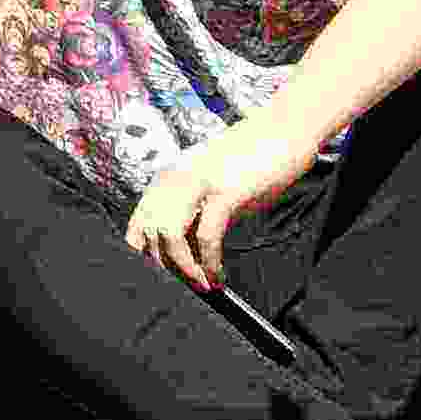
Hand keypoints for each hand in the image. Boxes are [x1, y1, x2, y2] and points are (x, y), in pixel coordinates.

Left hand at [122, 102, 322, 291]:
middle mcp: (174, 179)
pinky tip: (217, 277)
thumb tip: (186, 249)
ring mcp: (197, 184)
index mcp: (167, 177)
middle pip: (149, 232)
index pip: (138, 221)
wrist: (282, 132)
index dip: (143, 253)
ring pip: (168, 236)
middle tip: (185, 287)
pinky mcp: (224, 192)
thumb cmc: (250, 162)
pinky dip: (209, 263)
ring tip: (202, 285)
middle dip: (164, 266)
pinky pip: (205, 237)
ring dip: (183, 269)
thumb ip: (193, 209)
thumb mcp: (211, 185)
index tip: (159, 277)